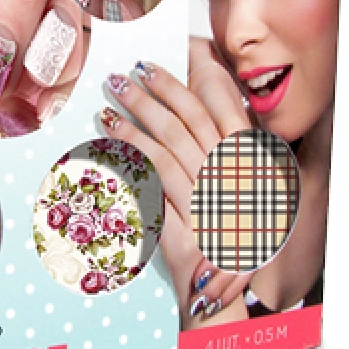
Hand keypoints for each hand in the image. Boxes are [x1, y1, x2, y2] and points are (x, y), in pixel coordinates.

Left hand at [98, 51, 252, 324]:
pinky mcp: (186, 224)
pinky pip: (151, 186)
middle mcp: (227, 174)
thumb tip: (178, 111)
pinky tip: (108, 152)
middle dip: (146, 96)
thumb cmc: (227, 228)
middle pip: (180, 122)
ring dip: (130, 127)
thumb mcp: (232, 183)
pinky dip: (129, 165)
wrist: (226, 281)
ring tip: (105, 112)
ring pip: (162, 149)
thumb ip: (211, 149)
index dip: (175, 84)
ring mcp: (207, 199)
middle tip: (118, 80)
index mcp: (243, 159)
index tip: (148, 66)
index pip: (208, 107)